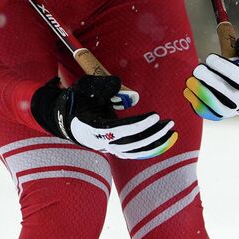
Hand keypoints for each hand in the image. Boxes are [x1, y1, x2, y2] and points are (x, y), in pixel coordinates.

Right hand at [30, 75, 176, 158]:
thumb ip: (104, 86)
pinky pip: (135, 152)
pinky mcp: (115, 149)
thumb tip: (127, 91)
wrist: (67, 119)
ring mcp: (108, 148)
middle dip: (152, 134)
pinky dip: (151, 148)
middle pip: (130, 144)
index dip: (138, 125)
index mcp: (91, 128)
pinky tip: (164, 140)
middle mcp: (101, 142)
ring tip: (171, 130)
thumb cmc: (77, 101)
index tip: (155, 116)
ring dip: (154, 142)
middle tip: (169, 122)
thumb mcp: (85, 88)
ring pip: (134, 151)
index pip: (119, 130)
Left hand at [185, 36, 238, 120]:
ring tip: (189, 82)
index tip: (210, 58)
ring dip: (202, 94)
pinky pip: (211, 114)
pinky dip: (198, 105)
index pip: (238, 76)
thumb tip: (229, 34)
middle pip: (229, 93)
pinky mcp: (226, 115)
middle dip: (210, 80)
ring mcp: (237, 111)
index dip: (222, 66)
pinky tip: (188, 93)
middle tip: (197, 70)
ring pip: (218, 107)